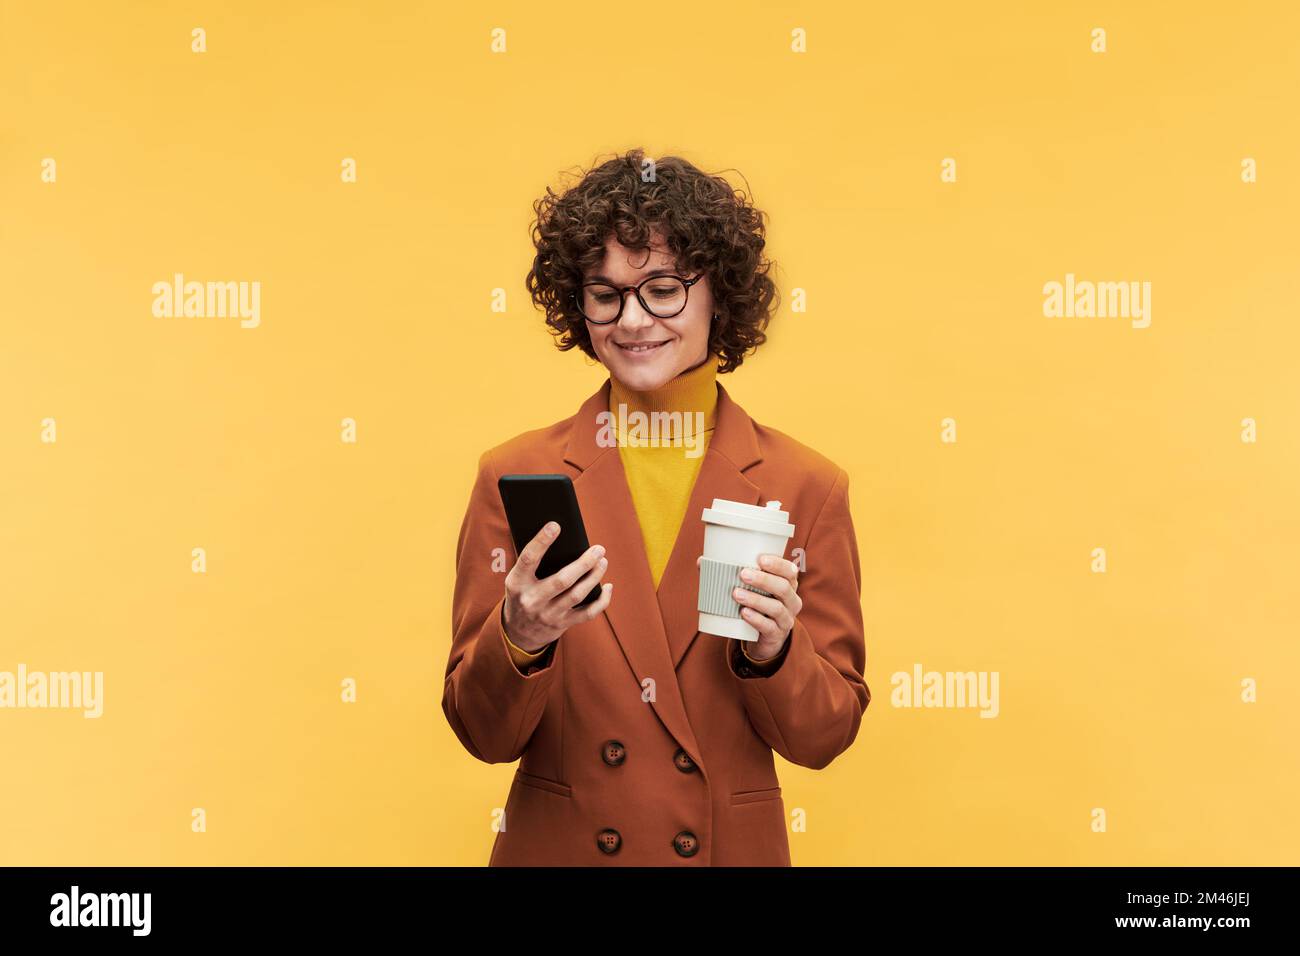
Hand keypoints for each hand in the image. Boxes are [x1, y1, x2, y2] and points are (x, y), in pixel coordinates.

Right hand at [503, 521, 612, 651]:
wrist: (518, 632)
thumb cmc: (523, 594)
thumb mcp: (519, 579)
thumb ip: (534, 563)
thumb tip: (564, 539)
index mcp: (517, 583)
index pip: (528, 559)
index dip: (541, 541)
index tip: (555, 525)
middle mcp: (532, 600)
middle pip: (562, 580)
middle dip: (583, 563)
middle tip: (599, 549)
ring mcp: (548, 615)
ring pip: (577, 595)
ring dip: (594, 576)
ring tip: (603, 561)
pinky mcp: (562, 624)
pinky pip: (587, 613)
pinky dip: (602, 600)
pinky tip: (608, 586)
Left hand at [700, 552, 800, 660]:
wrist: (764, 639)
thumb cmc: (757, 606)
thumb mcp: (752, 590)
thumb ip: (731, 575)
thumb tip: (701, 561)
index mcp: (788, 585)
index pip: (790, 571)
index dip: (778, 564)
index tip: (760, 559)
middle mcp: (792, 601)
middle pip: (783, 588)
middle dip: (763, 579)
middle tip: (742, 574)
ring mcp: (786, 620)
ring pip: (776, 608)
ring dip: (756, 599)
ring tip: (736, 593)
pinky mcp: (776, 635)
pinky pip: (769, 627)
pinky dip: (756, 619)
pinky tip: (744, 613)